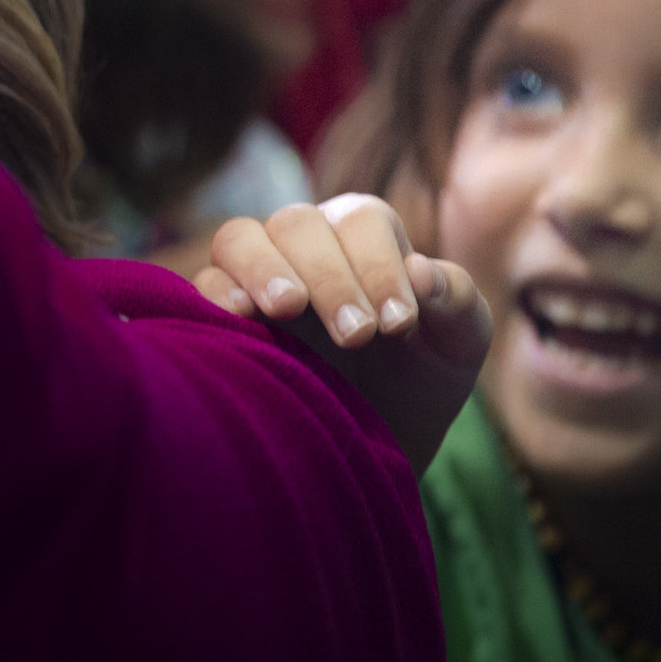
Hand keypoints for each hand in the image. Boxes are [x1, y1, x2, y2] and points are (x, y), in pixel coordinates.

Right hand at [195, 194, 491, 474]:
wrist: (378, 441)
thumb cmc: (420, 379)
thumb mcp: (458, 341)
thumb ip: (455, 298)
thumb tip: (419, 270)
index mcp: (363, 239)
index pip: (360, 220)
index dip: (379, 263)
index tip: (398, 326)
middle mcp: (303, 247)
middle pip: (297, 223)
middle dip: (329, 277)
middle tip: (357, 337)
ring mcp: (255, 277)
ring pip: (238, 237)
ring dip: (264, 269)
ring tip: (288, 310)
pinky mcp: (218, 315)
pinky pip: (201, 283)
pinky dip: (217, 292)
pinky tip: (239, 319)